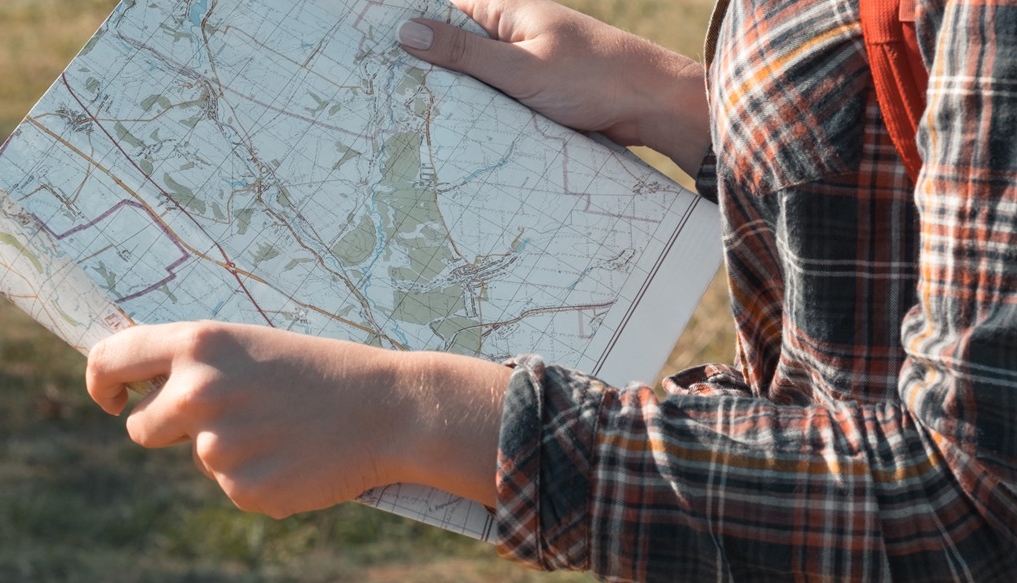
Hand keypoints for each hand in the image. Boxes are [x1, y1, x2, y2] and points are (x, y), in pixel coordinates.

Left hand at [85, 321, 507, 517]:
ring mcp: (218, 445)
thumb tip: (141, 388)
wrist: (394, 411)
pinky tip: (301, 457)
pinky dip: (262, 478)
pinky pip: (233, 487)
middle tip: (237, 416)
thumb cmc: (326, 372)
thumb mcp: (256, 348)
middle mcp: (198, 391)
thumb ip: (198, 364)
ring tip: (287, 430)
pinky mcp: (243, 489)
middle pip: (142, 427)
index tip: (112, 398)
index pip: (110, 359)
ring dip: (231, 451)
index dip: (101, 382)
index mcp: (200, 344)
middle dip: (174, 428)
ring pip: (199, 458)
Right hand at [398, 0, 709, 173]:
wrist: (656, 107)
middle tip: (368, 92)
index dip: (405, 21)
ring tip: (396, 119)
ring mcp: (526, 64)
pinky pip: (495, 100)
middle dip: (418, 65)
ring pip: (472, 78)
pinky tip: (448, 135)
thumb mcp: (522, 68)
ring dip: (447, 96)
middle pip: (452, 45)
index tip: (361, 42)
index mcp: (506, 10)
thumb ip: (464, 54)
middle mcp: (513, 32)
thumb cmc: (595, 79)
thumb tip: (405, 32)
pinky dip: (475, 113)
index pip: (441, 7)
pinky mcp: (538, 95)